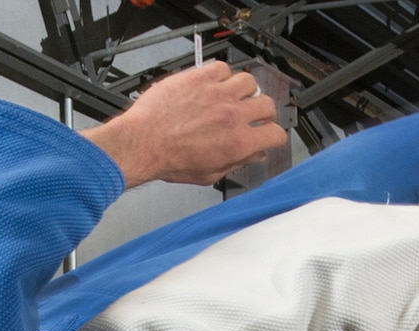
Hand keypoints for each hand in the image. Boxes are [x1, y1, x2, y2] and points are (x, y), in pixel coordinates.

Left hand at [83, 61, 287, 187]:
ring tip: (232, 97)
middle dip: (263, 112)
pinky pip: (223, 68)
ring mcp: (218, 93)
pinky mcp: (200, 78)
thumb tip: (253, 156)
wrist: (143, 142)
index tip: (268, 134)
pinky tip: (214, 85)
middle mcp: (233, 115)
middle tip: (251, 115)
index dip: (275, 136)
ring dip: (244, 90)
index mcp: (238, 143)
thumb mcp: (209, 174)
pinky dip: (222, 75)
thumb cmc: (169, 160)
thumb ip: (237, 163)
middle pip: (267, 105)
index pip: (276, 134)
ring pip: (249, 81)